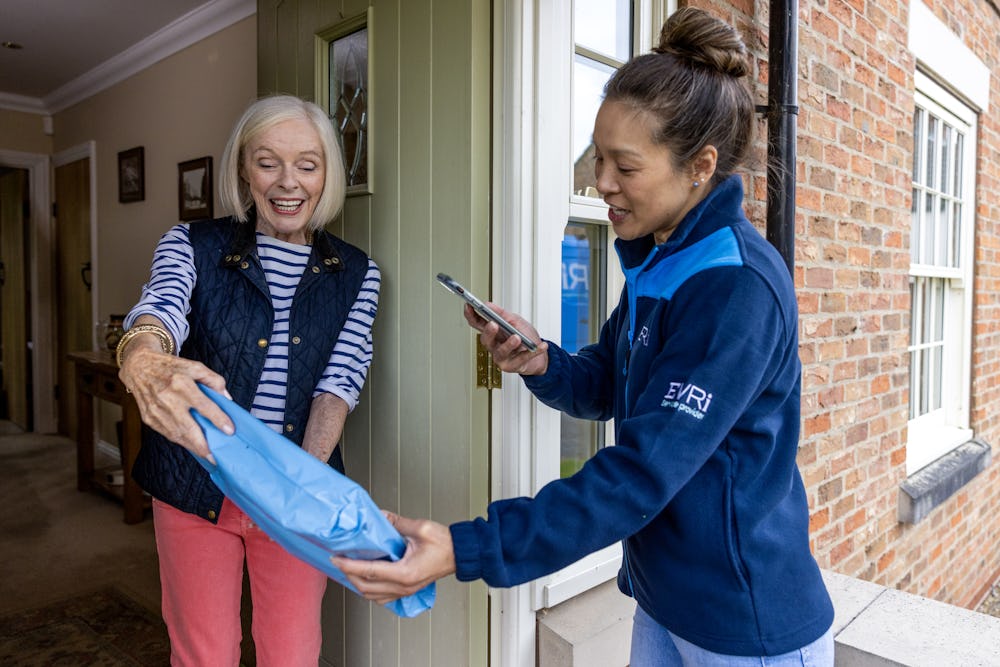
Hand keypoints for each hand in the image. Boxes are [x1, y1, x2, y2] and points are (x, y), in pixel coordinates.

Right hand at [118, 346, 232, 461]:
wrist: (139, 367)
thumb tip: (227, 399)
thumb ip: (214, 381)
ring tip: (207, 454)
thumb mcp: (195, 366)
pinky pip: (167, 434)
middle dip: (202, 445)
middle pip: (187, 427)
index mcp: (181, 383)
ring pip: (176, 434)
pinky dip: (181, 441)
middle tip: (216, 456)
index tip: (230, 430)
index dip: (218, 419)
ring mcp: (156, 410)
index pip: (204, 405)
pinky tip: (192, 445)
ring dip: (192, 447)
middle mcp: (167, 398)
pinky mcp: (149, 418)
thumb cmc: (170, 367)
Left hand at [332, 512, 455, 603]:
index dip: (349, 565)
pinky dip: (370, 590)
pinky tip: (367, 579)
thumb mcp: (420, 528)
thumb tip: (381, 517)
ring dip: (358, 584)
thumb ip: (397, 522)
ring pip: (373, 596)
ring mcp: (405, 590)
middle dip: (348, 575)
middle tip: (338, 562)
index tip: (337, 558)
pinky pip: (383, 597)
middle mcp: (403, 586)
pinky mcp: (407, 590)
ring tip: (348, 570)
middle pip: (366, 587)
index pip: (369, 571)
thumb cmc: (444, 544)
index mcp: (405, 572)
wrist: (459, 554)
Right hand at [463, 304, 547, 374]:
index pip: (477, 324)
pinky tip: (541, 346)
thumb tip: (488, 305)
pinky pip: (523, 358)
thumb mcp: (515, 321)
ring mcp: (501, 357)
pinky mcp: (512, 366)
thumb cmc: (525, 338)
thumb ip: (502, 314)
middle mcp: (494, 346)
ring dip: (509, 344)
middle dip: (488, 332)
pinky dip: (533, 351)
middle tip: (493, 324)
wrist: (539, 357)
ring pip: (501, 352)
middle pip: (485, 340)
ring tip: (517, 338)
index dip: (471, 315)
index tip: (469, 306)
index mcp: (493, 332)